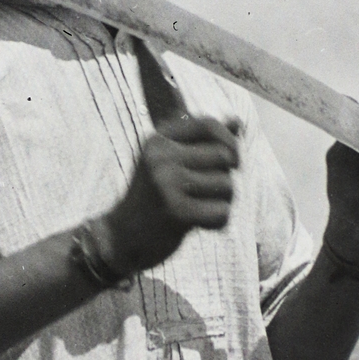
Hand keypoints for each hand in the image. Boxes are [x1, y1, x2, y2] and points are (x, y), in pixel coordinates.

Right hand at [100, 115, 240, 274]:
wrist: (121, 237)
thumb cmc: (154, 196)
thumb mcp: (171, 161)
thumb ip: (202, 141)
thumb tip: (236, 122)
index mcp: (158, 140)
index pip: (208, 124)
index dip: (229, 140)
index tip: (231, 161)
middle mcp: (161, 157)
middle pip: (223, 156)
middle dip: (227, 176)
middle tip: (211, 193)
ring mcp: (167, 184)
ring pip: (227, 184)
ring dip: (223, 201)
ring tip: (200, 208)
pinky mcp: (176, 212)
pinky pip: (221, 212)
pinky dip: (217, 222)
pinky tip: (199, 224)